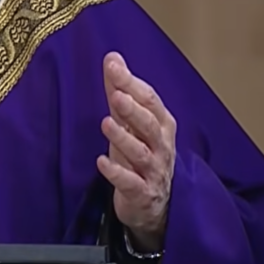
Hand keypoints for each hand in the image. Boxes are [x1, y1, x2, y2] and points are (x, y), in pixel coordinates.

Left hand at [97, 52, 176, 251]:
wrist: (154, 206)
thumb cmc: (141, 156)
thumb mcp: (130, 123)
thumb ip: (121, 90)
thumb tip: (112, 57)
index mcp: (162, 125)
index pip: (150, 100)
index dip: (131, 83)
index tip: (113, 66)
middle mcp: (161, 146)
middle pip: (150, 125)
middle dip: (134, 109)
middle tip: (117, 95)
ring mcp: (153, 171)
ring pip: (141, 153)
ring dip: (124, 138)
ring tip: (106, 123)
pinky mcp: (142, 194)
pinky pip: (131, 183)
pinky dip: (117, 173)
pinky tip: (101, 162)